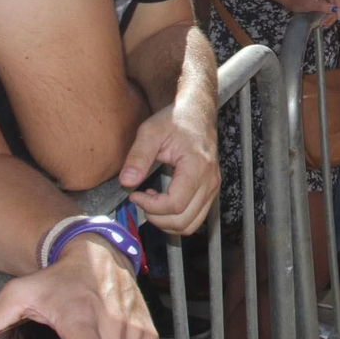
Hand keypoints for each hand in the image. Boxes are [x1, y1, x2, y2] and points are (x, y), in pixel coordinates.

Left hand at [119, 94, 217, 234]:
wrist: (197, 114)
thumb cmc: (176, 120)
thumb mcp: (151, 131)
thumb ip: (138, 157)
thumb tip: (127, 181)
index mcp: (197, 166)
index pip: (175, 204)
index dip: (150, 206)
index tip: (134, 194)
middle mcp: (209, 181)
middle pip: (183, 220)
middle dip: (156, 217)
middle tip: (141, 199)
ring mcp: (212, 188)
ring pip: (190, 224)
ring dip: (166, 222)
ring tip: (152, 202)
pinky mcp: (210, 191)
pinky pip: (195, 218)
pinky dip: (176, 218)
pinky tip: (163, 201)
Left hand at [288, 0, 339, 26]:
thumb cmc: (298, 0)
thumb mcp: (309, 5)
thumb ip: (322, 7)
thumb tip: (334, 9)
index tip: (337, 17)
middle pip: (338, 3)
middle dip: (333, 14)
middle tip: (325, 23)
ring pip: (336, 7)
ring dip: (331, 17)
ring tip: (323, 23)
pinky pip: (332, 8)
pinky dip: (329, 16)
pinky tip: (324, 21)